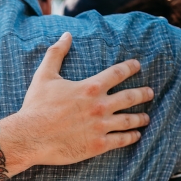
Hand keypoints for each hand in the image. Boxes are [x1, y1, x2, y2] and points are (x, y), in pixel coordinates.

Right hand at [1, 31, 152, 170]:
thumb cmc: (36, 106)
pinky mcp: (97, 145)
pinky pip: (121, 140)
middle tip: (150, 92)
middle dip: (143, 94)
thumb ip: (56, 53)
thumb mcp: (44, 75)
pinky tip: (136, 135)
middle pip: (130, 97)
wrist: (30, 136)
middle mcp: (100, 106)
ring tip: (146, 117)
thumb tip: (66, 35)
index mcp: (90, 87)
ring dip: (140, 118)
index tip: (137, 66)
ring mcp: (101, 126)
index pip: (118, 73)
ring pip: (129, 120)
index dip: (130, 67)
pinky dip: (131, 137)